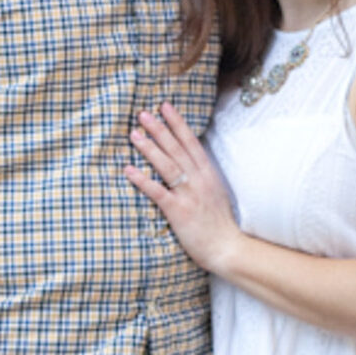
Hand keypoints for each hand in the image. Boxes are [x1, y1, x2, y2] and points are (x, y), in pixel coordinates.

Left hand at [126, 103, 242, 274]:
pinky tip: (128, 170)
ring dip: (149, 148)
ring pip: (167, 165)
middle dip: (159, 129)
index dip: (177, 123)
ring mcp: (189, 195)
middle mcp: (199, 180)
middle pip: (176, 149)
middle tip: (143, 114)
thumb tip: (188, 163)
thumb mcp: (216, 193)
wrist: (227, 247)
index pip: (191, 142)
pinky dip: (142, 180)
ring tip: (134, 134)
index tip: (165, 107)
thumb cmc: (220, 223)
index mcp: (208, 174)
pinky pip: (157, 192)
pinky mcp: (179, 211)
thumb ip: (202, 177)